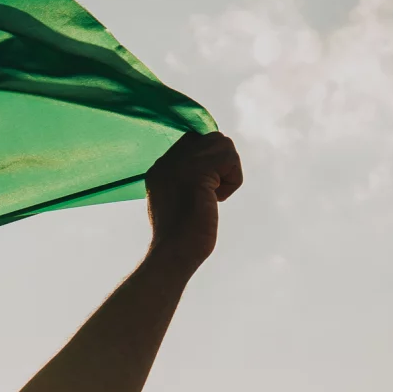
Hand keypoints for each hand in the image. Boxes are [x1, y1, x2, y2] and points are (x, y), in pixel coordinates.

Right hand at [143, 131, 242, 272]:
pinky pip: (231, 160)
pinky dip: (233, 181)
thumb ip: (188, 182)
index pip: (193, 141)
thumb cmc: (180, 240)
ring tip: (213, 197)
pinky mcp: (198, 171)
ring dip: (228, 172)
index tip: (207, 188)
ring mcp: (180, 164)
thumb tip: (212, 174)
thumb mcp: (179, 202)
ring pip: (224, 144)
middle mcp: (167, 161)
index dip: (210, 159)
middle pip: (211, 138)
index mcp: (159, 169)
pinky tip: (216, 200)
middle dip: (222, 162)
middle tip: (211, 192)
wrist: (174, 253)